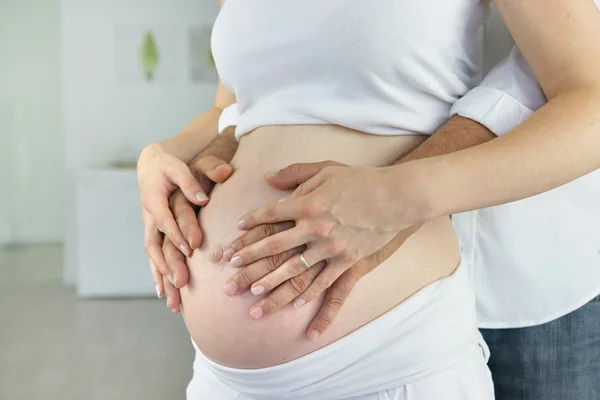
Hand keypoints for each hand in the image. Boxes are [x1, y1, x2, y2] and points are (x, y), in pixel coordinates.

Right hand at [138, 133, 235, 298]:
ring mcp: (149, 227)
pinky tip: (165, 296)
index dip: (177, 233)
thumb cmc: (172, 165)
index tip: (191, 249)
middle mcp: (149, 216)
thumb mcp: (184, 164)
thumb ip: (199, 173)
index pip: (166, 218)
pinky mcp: (154, 235)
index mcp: (155, 198)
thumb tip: (212, 188)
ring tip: (172, 302)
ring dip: (162, 278)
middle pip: (156, 243)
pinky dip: (159, 276)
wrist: (153, 166)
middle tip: (182, 282)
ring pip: (153, 256)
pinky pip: (155, 258)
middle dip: (168, 264)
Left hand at [227, 162, 407, 304]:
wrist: (397, 196)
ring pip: (295, 270)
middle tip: (230, 269)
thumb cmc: (361, 180)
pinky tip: (295, 304)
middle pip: (274, 246)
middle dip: (250, 258)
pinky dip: (309, 293)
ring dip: (272, 283)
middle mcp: (314, 227)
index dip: (251, 222)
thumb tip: (267, 177)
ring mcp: (331, 247)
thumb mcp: (326, 169)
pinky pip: (325, 282)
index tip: (237, 232)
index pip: (270, 214)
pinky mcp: (349, 260)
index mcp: (307, 203)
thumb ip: (295, 173)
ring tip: (253, 294)